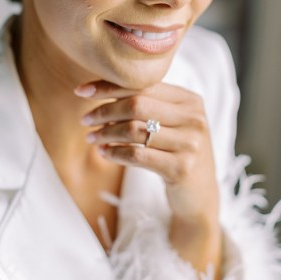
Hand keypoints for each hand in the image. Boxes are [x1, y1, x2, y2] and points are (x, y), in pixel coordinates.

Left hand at [76, 80, 221, 277]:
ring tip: (91, 138)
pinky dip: (115, 153)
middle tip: (85, 120)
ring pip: (135, 130)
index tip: (81, 90)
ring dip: (106, 133)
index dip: (109, 86)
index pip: (144, 85)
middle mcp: (194, 118)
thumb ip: (147, 104)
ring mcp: (190, 144)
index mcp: (190, 100)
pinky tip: (103, 153)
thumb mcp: (170, 124)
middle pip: (137, 104)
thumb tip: (101, 90)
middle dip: (105, 110)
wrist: (199, 194)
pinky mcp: (181, 168)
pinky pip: (137, 155)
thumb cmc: (176, 153)